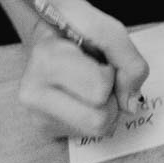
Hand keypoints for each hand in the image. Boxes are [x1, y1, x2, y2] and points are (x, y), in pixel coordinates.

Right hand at [17, 0, 148, 139]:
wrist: (45, 30)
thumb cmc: (76, 28)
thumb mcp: (108, 29)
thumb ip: (129, 61)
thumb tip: (130, 105)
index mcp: (45, 61)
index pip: (99, 88)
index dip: (109, 72)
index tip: (95, 58)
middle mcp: (33, 93)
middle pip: (99, 118)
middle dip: (109, 97)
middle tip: (95, 75)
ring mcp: (36, 115)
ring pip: (97, 130)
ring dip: (104, 109)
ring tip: (88, 86)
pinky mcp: (44, 129)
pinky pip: (89, 134)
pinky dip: (93, 117)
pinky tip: (80, 96)